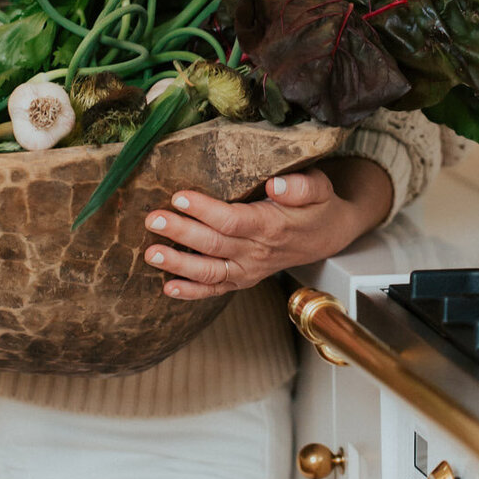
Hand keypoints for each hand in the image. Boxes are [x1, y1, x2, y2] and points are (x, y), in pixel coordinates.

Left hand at [142, 158, 393, 301]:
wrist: (328, 237)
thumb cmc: (317, 207)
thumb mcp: (319, 187)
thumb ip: (300, 186)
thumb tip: (275, 186)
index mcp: (272, 226)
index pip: (233, 220)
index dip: (204, 210)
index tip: (179, 196)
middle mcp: (257, 252)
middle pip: (214, 245)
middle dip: (181, 233)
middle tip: (153, 220)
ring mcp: (249, 270)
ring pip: (210, 272)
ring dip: (178, 264)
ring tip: (151, 253)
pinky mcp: (243, 278)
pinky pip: (216, 289)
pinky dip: (191, 292)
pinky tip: (168, 288)